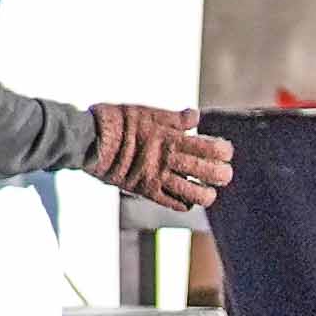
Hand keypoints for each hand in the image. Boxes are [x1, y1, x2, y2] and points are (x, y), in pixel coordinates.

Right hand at [82, 104, 232, 211]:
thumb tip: (195, 116)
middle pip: (208, 172)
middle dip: (222, 175)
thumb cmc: (118, 121)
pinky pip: (171, 203)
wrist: (90, 140)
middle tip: (225, 174)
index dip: (224, 151)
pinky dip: (184, 204)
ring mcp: (157, 177)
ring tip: (210, 193)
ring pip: (193, 193)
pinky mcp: (144, 190)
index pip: (211, 148)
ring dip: (207, 194)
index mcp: (173, 138)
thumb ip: (175, 118)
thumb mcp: (150, 112)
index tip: (225, 150)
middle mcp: (169, 160)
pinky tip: (188, 201)